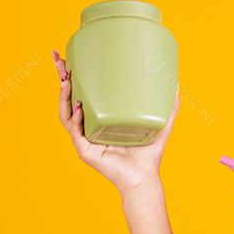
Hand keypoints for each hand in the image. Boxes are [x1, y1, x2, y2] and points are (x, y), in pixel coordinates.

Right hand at [54, 50, 179, 194]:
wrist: (145, 178)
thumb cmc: (148, 154)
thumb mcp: (160, 124)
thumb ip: (168, 106)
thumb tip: (176, 83)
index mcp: (100, 118)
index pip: (82, 92)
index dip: (72, 75)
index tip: (66, 55)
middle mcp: (89, 126)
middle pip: (68, 97)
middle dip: (61, 77)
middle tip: (58, 58)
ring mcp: (85, 138)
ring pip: (66, 113)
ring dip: (64, 96)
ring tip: (67, 80)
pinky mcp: (86, 151)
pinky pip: (76, 132)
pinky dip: (76, 119)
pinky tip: (79, 107)